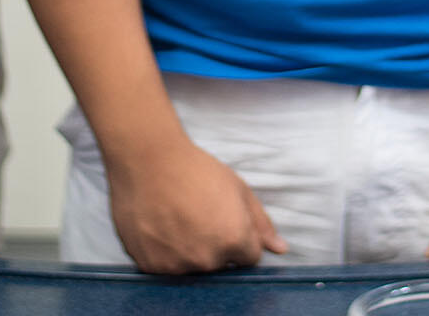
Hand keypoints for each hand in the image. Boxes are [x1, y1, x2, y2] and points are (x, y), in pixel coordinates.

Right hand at [105, 137, 285, 273]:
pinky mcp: (152, 266)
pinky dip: (166, 253)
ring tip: (178, 219)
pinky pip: (167, 268)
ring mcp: (177, 265)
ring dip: (190, 251)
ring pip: (194, 267)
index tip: (224, 220)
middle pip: (222, 265)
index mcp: (234, 240)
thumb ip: (261, 223)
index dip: (240, 237)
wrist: (148, 160)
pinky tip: (162, 227)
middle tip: (199, 216)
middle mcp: (207, 259)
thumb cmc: (196, 170)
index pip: (250, 258)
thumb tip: (280, 249)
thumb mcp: (238, 189)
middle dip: (217, 246)